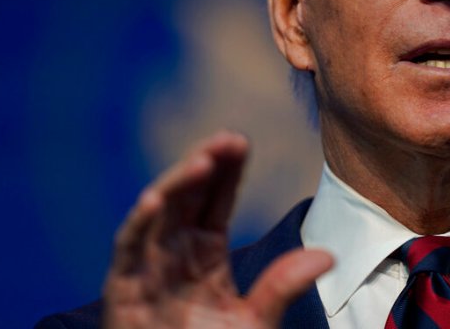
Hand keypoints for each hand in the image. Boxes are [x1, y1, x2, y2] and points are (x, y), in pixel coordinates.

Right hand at [102, 132, 332, 327]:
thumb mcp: (255, 321)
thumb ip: (283, 286)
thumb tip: (327, 256)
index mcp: (205, 250)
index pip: (216, 198)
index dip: (227, 170)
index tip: (242, 142)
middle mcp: (174, 250)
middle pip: (187, 195)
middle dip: (205, 163)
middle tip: (229, 139)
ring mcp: (147, 265)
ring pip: (158, 211)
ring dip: (177, 183)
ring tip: (202, 161)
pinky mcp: (122, 287)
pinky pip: (127, 248)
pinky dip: (137, 222)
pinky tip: (154, 199)